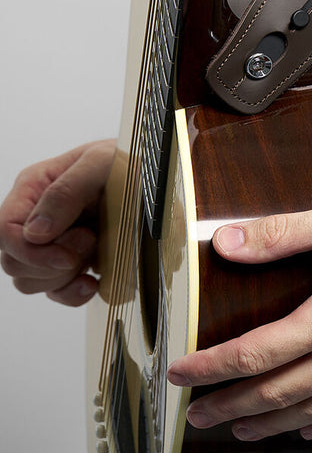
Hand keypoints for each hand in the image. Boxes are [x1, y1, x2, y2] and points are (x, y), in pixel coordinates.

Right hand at [0, 139, 115, 305]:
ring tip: (96, 249)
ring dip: (65, 276)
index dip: (31, 252)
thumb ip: (67, 190)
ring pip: (31, 281)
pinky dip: (74, 293)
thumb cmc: (128, 159)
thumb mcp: (102, 161)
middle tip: (91, 240)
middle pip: (15, 262)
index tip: (67, 257)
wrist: (155, 176)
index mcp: (34, 188)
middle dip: (53, 263)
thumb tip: (36, 232)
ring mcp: (53, 243)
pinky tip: (94, 282)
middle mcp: (37, 217)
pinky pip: (58, 292)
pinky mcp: (72, 262)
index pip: (6, 231)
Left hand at [167, 196, 311, 440]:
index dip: (210, 367)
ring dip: (266, 426)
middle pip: (273, 395)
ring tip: (238, 428)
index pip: (253, 353)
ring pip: (308, 415)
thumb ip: (283, 233)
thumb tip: (228, 242)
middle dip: (227, 407)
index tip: (181, 373)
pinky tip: (304, 428)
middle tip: (197, 413)